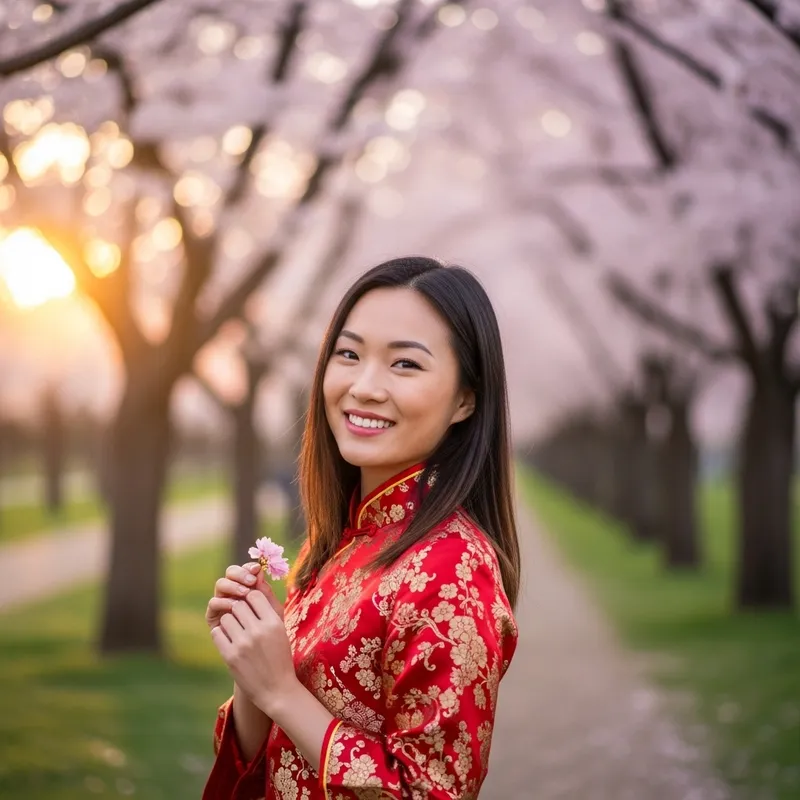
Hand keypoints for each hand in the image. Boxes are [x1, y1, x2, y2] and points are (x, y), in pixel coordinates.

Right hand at [206, 562, 283, 631]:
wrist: (262, 659)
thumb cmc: (272, 635)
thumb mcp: (272, 613)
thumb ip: (266, 593)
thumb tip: (259, 571)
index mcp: (249, 587)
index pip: (246, 570)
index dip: (249, 567)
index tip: (257, 569)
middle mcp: (234, 592)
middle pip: (230, 573)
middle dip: (240, 574)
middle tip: (251, 581)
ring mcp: (223, 603)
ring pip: (221, 584)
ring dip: (232, 585)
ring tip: (244, 593)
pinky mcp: (214, 617)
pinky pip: (213, 603)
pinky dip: (222, 601)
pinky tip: (233, 605)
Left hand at [210, 591, 298, 717]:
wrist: (277, 690)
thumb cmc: (280, 656)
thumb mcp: (280, 630)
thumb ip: (268, 607)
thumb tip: (257, 582)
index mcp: (273, 623)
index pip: (255, 595)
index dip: (250, 598)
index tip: (251, 606)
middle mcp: (258, 631)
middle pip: (238, 604)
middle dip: (238, 609)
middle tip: (242, 619)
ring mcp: (243, 644)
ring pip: (226, 617)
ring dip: (229, 621)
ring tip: (236, 631)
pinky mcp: (230, 656)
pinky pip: (217, 633)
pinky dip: (221, 634)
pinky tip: (229, 640)